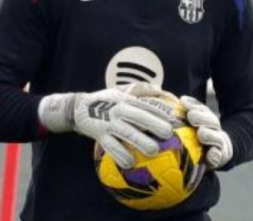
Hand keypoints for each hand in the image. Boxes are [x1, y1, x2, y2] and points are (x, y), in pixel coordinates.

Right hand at [39, 86, 174, 167]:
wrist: (78, 108)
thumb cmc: (105, 100)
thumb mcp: (120, 90)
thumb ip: (140, 89)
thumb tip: (160, 88)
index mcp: (126, 100)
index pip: (146, 105)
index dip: (161, 111)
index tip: (174, 118)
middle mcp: (119, 110)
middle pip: (139, 117)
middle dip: (154, 124)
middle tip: (168, 133)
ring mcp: (110, 123)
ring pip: (127, 133)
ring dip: (140, 142)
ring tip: (153, 150)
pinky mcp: (100, 135)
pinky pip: (111, 147)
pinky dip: (121, 155)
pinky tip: (130, 163)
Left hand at [180, 96, 232, 169]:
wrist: (218, 152)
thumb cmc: (199, 136)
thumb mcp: (194, 121)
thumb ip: (189, 110)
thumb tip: (182, 100)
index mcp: (207, 119)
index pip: (202, 110)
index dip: (193, 105)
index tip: (182, 101)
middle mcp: (214, 130)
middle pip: (212, 121)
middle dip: (201, 117)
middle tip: (191, 116)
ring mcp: (218, 144)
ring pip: (217, 138)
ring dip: (209, 135)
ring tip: (201, 133)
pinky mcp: (218, 158)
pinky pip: (218, 156)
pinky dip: (215, 155)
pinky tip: (211, 154)